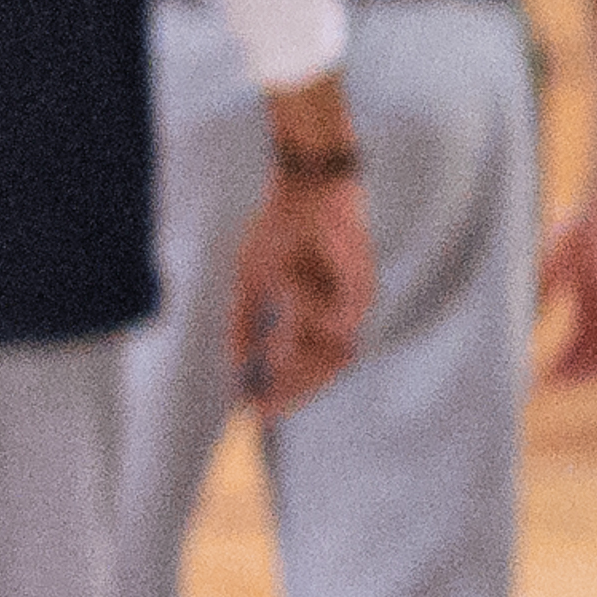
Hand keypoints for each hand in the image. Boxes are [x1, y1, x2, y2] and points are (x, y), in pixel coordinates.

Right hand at [237, 163, 378, 415]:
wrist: (306, 183)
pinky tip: (278, 346)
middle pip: (325, 368)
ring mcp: (354, 298)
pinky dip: (304, 330)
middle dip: (292, 390)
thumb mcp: (252, 279)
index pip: (310, 368)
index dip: (286, 393)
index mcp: (323, 316)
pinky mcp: (359, 278)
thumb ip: (245, 323)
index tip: (257, 413)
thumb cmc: (281, 230)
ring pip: (330, 348)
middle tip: (263, 409)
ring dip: (297, 368)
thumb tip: (237, 366)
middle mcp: (344, 312)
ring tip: (270, 382)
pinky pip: (333, 316)